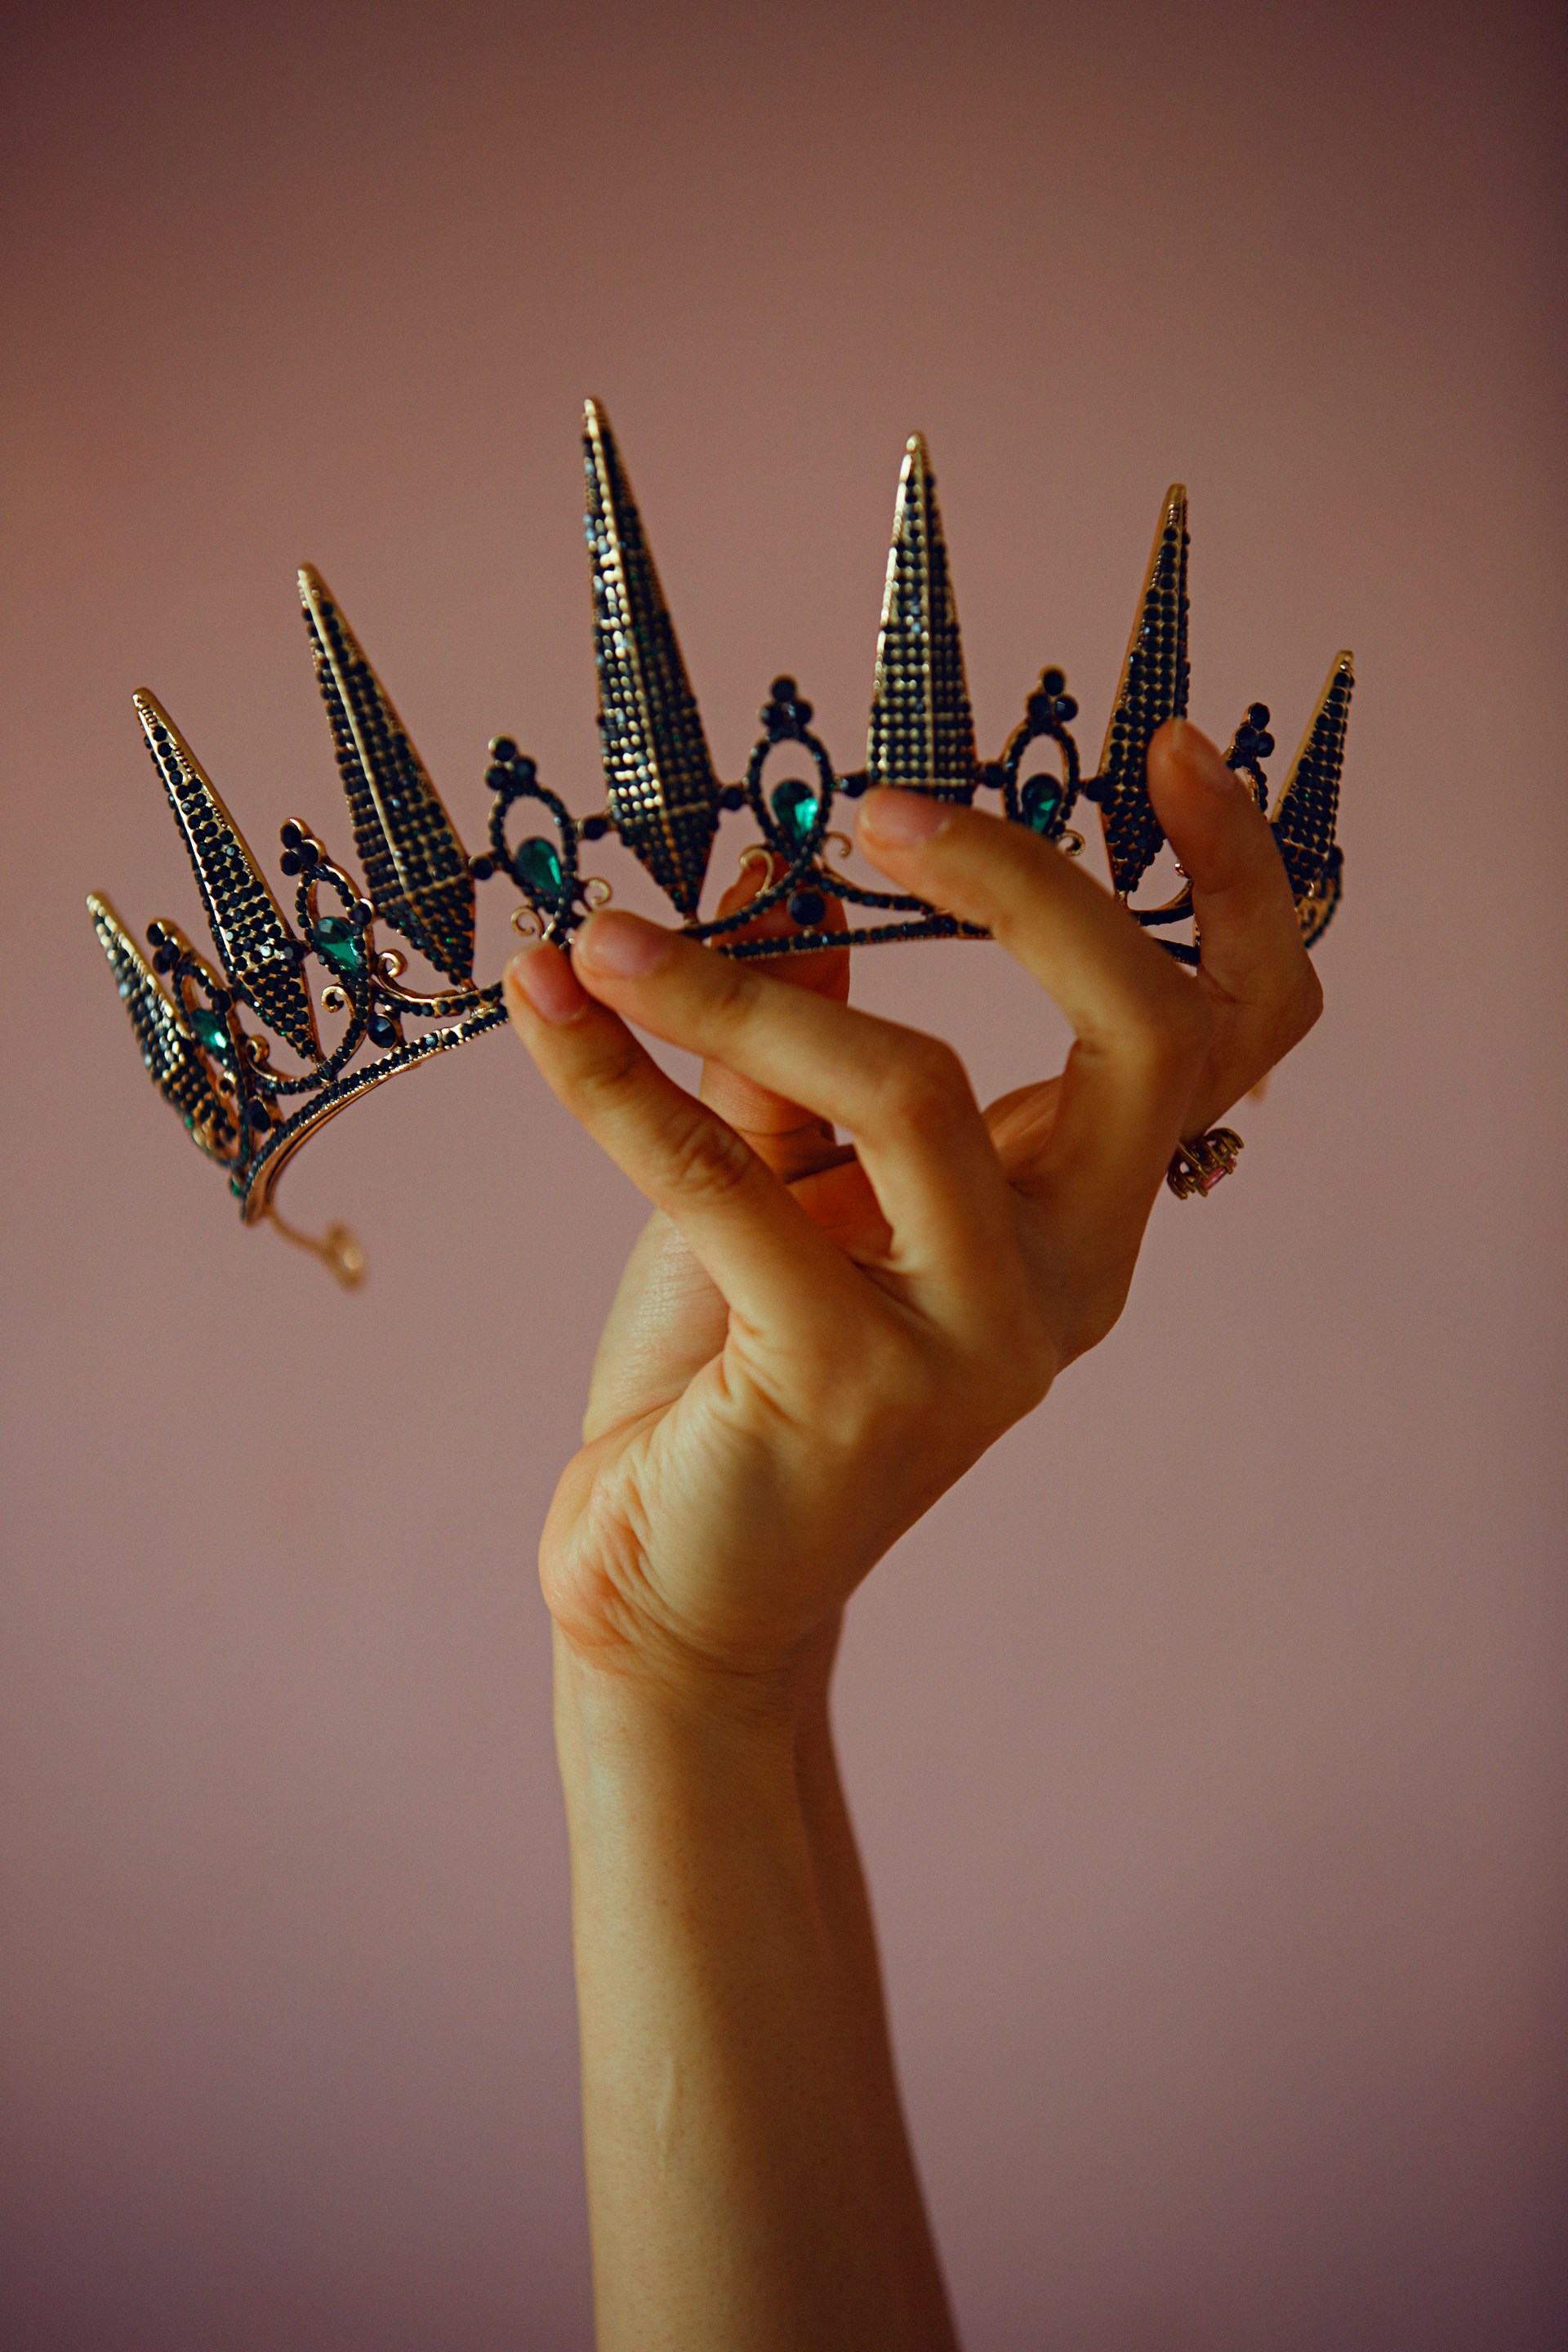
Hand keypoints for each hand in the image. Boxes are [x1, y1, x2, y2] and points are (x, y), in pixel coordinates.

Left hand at [505, 718, 1319, 1687]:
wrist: (676, 1586)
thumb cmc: (740, 1370)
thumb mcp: (785, 1178)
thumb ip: (803, 1042)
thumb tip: (790, 871)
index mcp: (1079, 1211)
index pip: (1228, 1035)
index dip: (1231, 886)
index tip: (1159, 747)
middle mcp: (1067, 1277)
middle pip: (1141, 1036)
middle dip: (1027, 884)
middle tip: (873, 807)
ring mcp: (974, 1342)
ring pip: (911, 1091)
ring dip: (734, 985)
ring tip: (599, 938)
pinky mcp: (850, 1390)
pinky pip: (730, 1181)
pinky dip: (622, 1085)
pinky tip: (548, 1015)